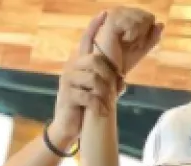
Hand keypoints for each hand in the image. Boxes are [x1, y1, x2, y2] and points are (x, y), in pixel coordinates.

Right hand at [50, 12, 119, 146]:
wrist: (68, 127)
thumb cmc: (84, 108)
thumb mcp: (97, 92)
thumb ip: (108, 83)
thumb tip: (123, 79)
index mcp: (79, 64)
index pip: (86, 40)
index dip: (94, 26)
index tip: (104, 13)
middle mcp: (71, 68)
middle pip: (95, 60)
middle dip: (109, 75)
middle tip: (115, 89)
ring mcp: (68, 81)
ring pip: (94, 79)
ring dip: (105, 93)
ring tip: (108, 104)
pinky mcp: (67, 96)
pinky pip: (88, 96)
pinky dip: (99, 105)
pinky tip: (102, 112)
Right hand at [95, 7, 163, 75]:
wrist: (108, 71)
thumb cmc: (121, 62)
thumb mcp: (140, 50)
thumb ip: (151, 38)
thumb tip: (161, 24)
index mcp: (124, 16)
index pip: (146, 16)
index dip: (147, 31)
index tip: (136, 44)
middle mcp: (119, 12)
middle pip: (145, 16)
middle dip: (143, 34)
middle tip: (132, 45)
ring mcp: (114, 15)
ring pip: (140, 18)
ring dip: (138, 36)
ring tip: (127, 44)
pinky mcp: (111, 21)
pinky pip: (132, 24)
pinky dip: (132, 36)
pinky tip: (124, 41)